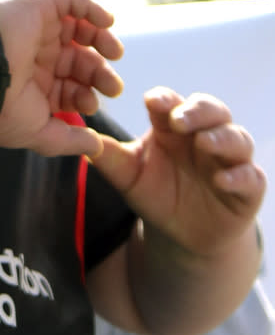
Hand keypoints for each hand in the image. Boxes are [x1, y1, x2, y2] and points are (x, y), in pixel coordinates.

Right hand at [0, 0, 124, 157]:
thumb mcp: (38, 133)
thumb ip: (69, 140)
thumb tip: (97, 148)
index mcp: (31, 83)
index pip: (66, 86)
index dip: (83, 95)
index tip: (89, 106)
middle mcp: (34, 55)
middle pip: (77, 60)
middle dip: (98, 74)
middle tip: (113, 88)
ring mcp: (37, 29)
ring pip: (78, 28)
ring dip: (101, 39)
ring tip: (115, 53)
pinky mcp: (37, 7)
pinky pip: (71, 0)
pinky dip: (93, 8)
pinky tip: (108, 23)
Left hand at [93, 86, 265, 256]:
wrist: (183, 234)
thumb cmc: (157, 194)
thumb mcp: (129, 178)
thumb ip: (110, 159)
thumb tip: (84, 143)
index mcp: (173, 128)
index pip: (171, 104)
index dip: (163, 100)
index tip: (151, 102)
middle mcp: (204, 136)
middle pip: (210, 111)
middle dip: (197, 111)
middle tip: (179, 118)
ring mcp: (229, 160)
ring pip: (235, 138)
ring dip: (221, 138)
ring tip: (204, 143)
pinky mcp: (247, 187)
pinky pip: (250, 177)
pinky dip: (239, 176)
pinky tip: (223, 180)